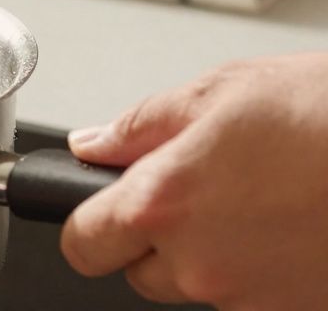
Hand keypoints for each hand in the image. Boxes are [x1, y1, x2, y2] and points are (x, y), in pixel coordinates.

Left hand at [61, 52, 327, 308]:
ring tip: (260, 194)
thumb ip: (141, 125)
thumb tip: (92, 145)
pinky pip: (252, 296)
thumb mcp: (221, 90)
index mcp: (162, 203)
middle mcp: (200, 263)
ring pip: (197, 284)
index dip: (85, 220)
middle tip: (199, 185)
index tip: (97, 203)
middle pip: (138, 270)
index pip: (82, 244)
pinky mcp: (296, 310)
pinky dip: (260, 266)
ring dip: (211, 251)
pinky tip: (291, 221)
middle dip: (154, 234)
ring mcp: (251, 297)